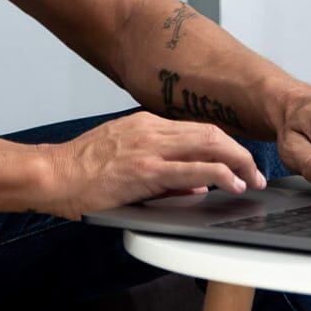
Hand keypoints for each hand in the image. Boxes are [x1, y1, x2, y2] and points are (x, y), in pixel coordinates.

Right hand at [37, 111, 267, 220]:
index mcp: (145, 125)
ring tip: (253, 180)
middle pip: (210, 132)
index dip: (225, 145)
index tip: (240, 161)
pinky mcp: (146, 168)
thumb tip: (198, 185)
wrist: (53, 174)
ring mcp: (149, 147)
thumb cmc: (82, 172)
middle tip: (256, 172)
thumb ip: (164, 174)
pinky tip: (234, 184)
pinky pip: (194, 168)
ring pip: (208, 144)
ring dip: (238, 161)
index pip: (197, 130)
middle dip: (239, 152)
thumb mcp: (126, 163)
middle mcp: (150, 130)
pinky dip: (220, 174)